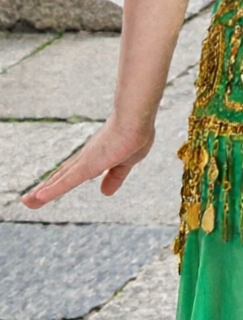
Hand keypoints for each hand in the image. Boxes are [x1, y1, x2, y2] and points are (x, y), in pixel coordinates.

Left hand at [22, 118, 152, 205]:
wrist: (137, 118)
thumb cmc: (137, 133)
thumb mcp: (128, 161)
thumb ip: (116, 176)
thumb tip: (106, 192)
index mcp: (97, 155)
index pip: (74, 170)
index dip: (60, 180)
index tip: (48, 188)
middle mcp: (86, 157)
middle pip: (61, 175)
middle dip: (46, 188)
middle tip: (29, 199)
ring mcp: (83, 161)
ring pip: (58, 180)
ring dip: (42, 192)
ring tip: (27, 201)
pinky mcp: (85, 166)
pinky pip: (64, 182)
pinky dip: (51, 191)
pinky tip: (37, 198)